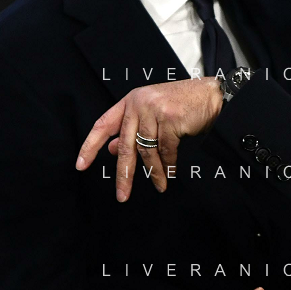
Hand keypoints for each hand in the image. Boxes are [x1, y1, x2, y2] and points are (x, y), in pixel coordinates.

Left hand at [75, 78, 222, 200]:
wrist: (210, 94)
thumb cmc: (182, 104)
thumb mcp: (152, 113)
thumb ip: (133, 129)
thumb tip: (113, 149)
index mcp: (130, 102)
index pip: (103, 125)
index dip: (90, 146)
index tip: (80, 165)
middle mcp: (139, 104)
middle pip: (126, 145)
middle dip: (124, 173)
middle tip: (121, 195)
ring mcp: (154, 110)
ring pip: (148, 151)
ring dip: (154, 172)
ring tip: (159, 186)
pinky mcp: (171, 119)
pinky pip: (166, 150)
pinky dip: (169, 165)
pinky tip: (171, 174)